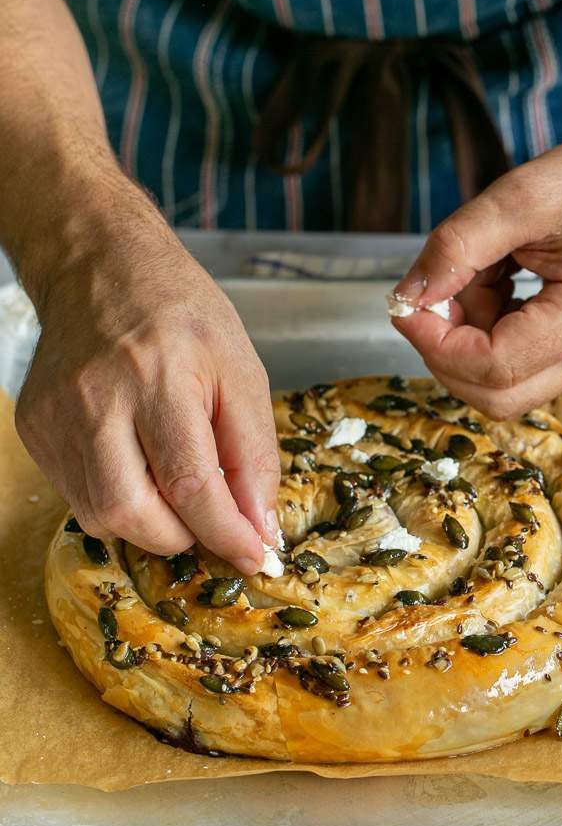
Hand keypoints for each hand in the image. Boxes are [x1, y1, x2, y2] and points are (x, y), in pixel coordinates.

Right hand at [15, 192, 279, 574]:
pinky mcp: (35, 428)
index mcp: (160, 376)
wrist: (101, 269)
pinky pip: (78, 498)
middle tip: (209, 521)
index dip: (227, 534)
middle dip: (182, 537)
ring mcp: (57, 417)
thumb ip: (255, 456)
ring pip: (101, 516)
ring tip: (174, 487)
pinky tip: (139, 469)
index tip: (254, 556)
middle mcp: (97, 399)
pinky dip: (119, 503)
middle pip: (134, 513)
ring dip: (151, 525)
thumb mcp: (242, 374)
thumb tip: (261, 528)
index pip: (191, 483)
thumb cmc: (183, 316)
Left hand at [391, 113, 561, 418]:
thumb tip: (407, 296)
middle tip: (432, 300)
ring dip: (472, 340)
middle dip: (449, 355)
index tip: (406, 304)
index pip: (493, 366)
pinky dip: (492, 332)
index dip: (436, 343)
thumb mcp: (521, 195)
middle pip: (499, 397)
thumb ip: (456, 247)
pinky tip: (498, 281)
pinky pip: (524, 363)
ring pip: (508, 384)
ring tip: (480, 273)